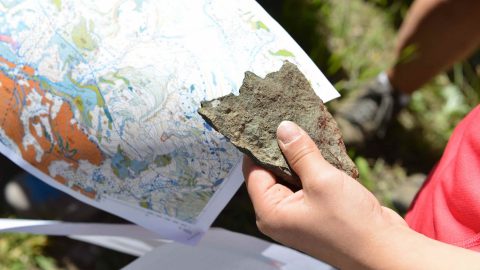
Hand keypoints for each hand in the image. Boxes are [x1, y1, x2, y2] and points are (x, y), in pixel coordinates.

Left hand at [243, 121, 406, 268]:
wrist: (384, 249)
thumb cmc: (351, 224)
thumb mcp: (322, 180)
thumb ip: (300, 152)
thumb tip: (283, 128)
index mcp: (270, 212)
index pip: (253, 171)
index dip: (259, 147)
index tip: (264, 122)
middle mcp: (280, 214)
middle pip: (271, 173)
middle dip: (282, 149)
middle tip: (290, 121)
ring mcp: (298, 214)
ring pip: (292, 176)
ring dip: (301, 156)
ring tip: (307, 129)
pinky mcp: (315, 211)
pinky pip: (308, 183)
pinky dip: (314, 167)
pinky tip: (322, 149)